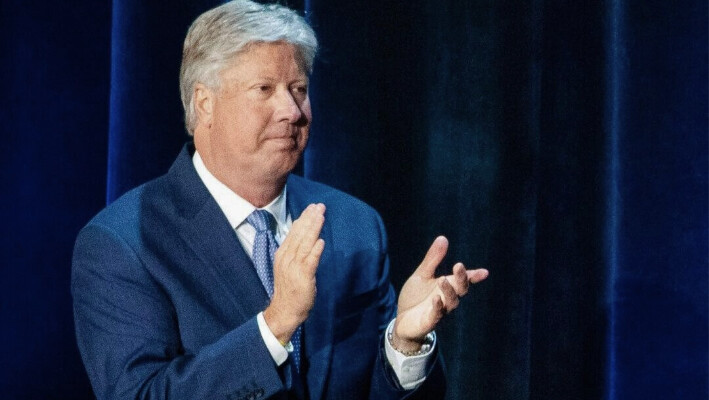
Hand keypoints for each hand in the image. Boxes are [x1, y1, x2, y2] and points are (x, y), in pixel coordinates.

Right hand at [264, 203, 325, 343]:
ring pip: (305, 244)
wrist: (284, 310)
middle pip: (300, 234)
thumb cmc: (289, 288)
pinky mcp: (303, 277)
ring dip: (313, 229)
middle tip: (319, 206)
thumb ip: (295, 250)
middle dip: (310, 219)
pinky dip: (315, 251)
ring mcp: (294, 267)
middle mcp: (287, 258)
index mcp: (283, 254)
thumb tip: (305, 235)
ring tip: (321, 216)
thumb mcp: (288, 265)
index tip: (312, 207)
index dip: (303, 219)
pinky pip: (310, 262)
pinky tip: (321, 241)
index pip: (294, 232)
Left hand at [392, 236, 487, 352]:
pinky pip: (436, 315)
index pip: (463, 280)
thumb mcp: (422, 275)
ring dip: (449, 291)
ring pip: (451, 302)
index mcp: (447, 286)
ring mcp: (440, 310)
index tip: (484, 272)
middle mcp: (447, 298)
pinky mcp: (429, 321)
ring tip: (442, 279)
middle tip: (458, 266)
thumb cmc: (415, 297)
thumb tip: (443, 238)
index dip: (474, 276)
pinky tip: (436, 298)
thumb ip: (433, 259)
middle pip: (460, 289)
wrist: (402, 321)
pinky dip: (437, 307)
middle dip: (461, 278)